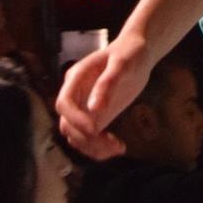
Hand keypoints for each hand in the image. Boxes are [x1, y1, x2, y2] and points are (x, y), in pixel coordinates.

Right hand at [56, 36, 150, 158]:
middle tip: (113, 144)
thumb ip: (107, 84)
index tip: (95, 130)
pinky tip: (118, 147)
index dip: (75, 119)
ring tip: (117, 148)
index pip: (64, 103)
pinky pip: (89, 138)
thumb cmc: (129, 53)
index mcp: (76, 77)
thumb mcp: (122, 64)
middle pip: (67, 124)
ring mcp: (85, 108)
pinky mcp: (96, 117)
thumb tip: (94, 109)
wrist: (138, 54)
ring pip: (76, 136)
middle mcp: (76, 95)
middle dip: (86, 138)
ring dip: (92, 147)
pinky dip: (99, 148)